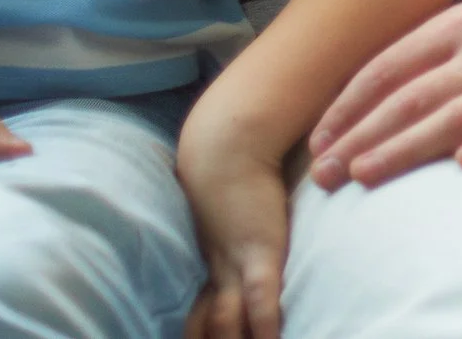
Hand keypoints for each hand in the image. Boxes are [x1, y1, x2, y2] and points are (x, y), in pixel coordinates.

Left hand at [178, 116, 291, 338]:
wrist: (228, 143)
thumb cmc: (233, 170)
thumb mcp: (229, 209)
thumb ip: (232, 232)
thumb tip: (239, 242)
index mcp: (211, 262)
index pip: (199, 315)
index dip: (198, 334)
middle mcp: (217, 270)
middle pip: (207, 325)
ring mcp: (235, 262)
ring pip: (227, 320)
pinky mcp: (260, 250)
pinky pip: (260, 298)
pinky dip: (263, 325)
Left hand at [304, 0, 461, 189]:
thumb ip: (429, 55)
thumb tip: (365, 100)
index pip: (390, 69)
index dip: (348, 108)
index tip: (316, 144)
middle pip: (414, 98)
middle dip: (362, 137)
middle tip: (325, 174)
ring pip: (458, 117)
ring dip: (407, 147)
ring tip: (366, 173)